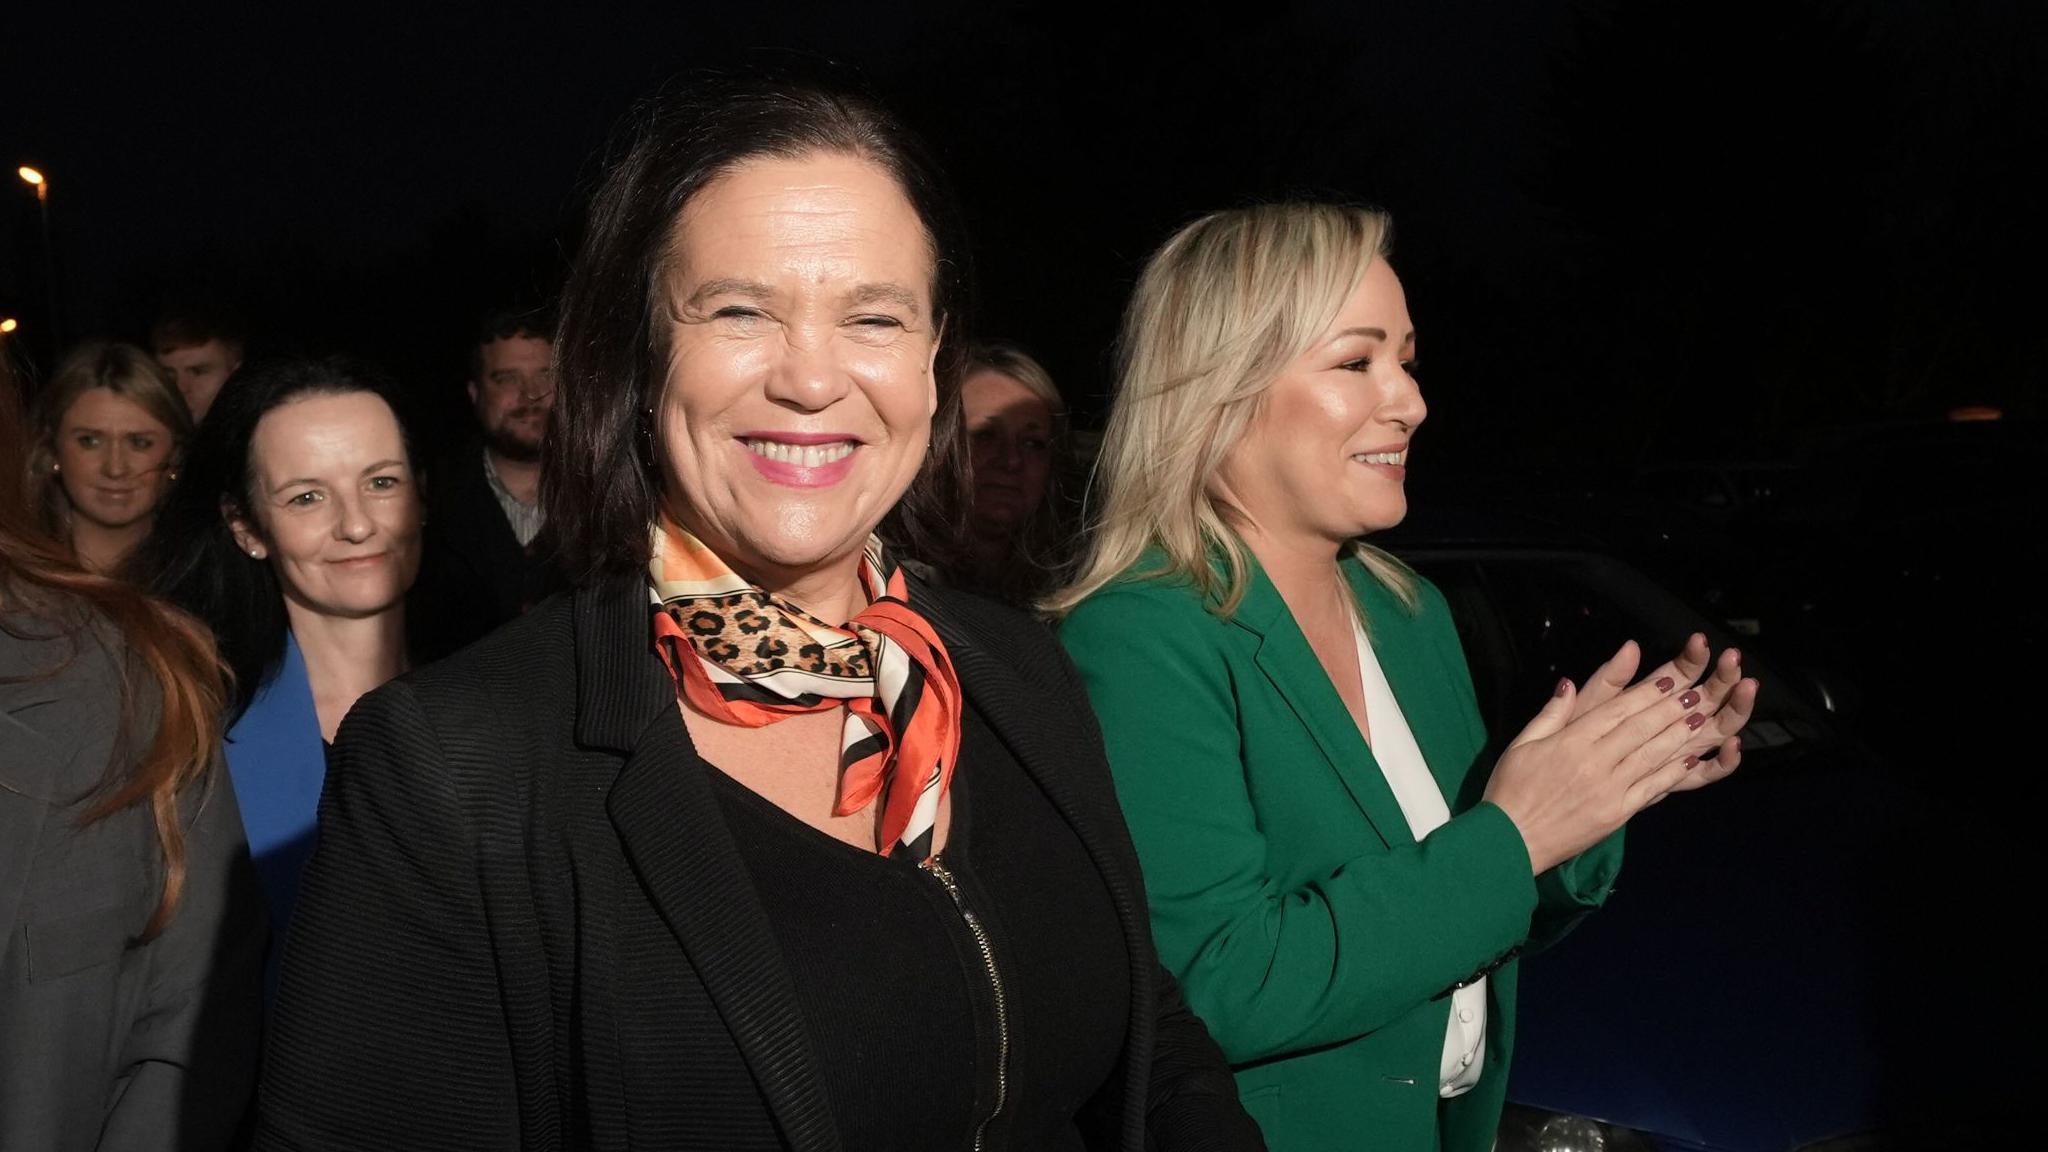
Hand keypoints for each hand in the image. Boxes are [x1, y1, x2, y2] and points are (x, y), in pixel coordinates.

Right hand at [1483, 634, 1757, 873]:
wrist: (1512, 840)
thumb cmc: (1510, 789)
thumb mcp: (1521, 744)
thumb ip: (1550, 714)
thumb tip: (1569, 684)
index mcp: (1571, 742)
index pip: (1616, 711)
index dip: (1646, 693)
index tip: (1670, 680)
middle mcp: (1596, 762)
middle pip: (1641, 729)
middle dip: (1671, 709)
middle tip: (1696, 692)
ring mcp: (1611, 789)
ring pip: (1652, 755)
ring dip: (1680, 735)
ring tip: (1702, 716)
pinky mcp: (1618, 813)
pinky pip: (1653, 788)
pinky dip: (1674, 772)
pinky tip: (1691, 758)